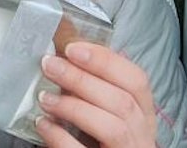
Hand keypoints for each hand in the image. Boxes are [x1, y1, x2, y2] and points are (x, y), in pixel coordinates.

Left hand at [35, 43, 157, 147]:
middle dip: (82, 79)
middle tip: (50, 65)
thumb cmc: (97, 138)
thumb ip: (90, 88)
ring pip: (113, 128)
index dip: (106, 61)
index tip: (73, 49)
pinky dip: (61, 136)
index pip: (136, 81)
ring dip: (74, 107)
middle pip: (122, 102)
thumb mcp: (104, 110)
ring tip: (44, 97)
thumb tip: (60, 58)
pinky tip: (43, 124)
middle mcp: (141, 135)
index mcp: (143, 114)